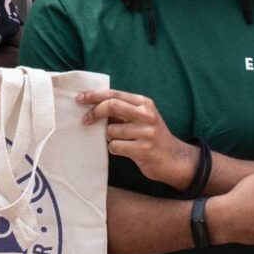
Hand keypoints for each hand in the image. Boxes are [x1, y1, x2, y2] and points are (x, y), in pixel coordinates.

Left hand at [78, 89, 193, 189]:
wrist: (174, 159)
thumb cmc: (151, 136)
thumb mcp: (141, 118)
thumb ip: (122, 110)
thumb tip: (92, 105)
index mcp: (144, 103)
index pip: (114, 94)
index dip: (94, 95)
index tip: (79, 99)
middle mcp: (146, 115)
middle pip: (111, 106)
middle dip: (94, 113)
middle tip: (85, 121)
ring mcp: (146, 132)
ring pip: (111, 131)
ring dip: (109, 137)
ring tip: (122, 141)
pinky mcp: (143, 149)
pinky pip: (115, 146)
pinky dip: (114, 149)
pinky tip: (126, 150)